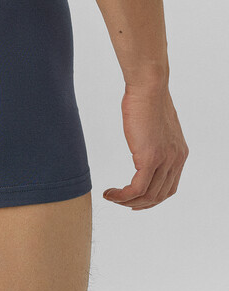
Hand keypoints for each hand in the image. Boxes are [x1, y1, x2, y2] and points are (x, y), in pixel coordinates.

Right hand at [103, 84, 188, 209]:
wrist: (148, 86)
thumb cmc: (148, 96)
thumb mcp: (155, 123)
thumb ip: (154, 138)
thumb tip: (145, 140)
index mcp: (179, 153)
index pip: (169, 186)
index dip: (153, 198)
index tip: (136, 199)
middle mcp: (176, 160)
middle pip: (159, 195)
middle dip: (140, 204)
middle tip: (122, 203)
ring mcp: (164, 160)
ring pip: (148, 195)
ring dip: (128, 201)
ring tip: (112, 198)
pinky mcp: (150, 158)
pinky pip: (137, 188)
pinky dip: (123, 195)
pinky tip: (111, 193)